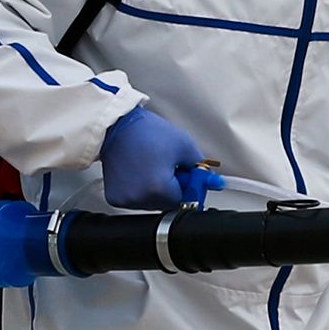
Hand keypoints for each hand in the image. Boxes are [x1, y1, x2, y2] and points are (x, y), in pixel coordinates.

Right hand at [97, 105, 220, 210]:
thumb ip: (201, 167)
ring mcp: (126, 199)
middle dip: (172, 188)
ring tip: (152, 166)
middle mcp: (140, 197)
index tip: (188, 179)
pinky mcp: (115, 197)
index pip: (185, 200)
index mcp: (158, 188)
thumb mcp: (183, 145)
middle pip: (168, 203)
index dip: (188, 187)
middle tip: (169, 167)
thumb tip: (213, 181)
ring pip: (151, 203)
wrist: (117, 126)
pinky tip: (139, 172)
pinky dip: (140, 190)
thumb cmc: (146, 132)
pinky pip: (135, 200)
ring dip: (156, 190)